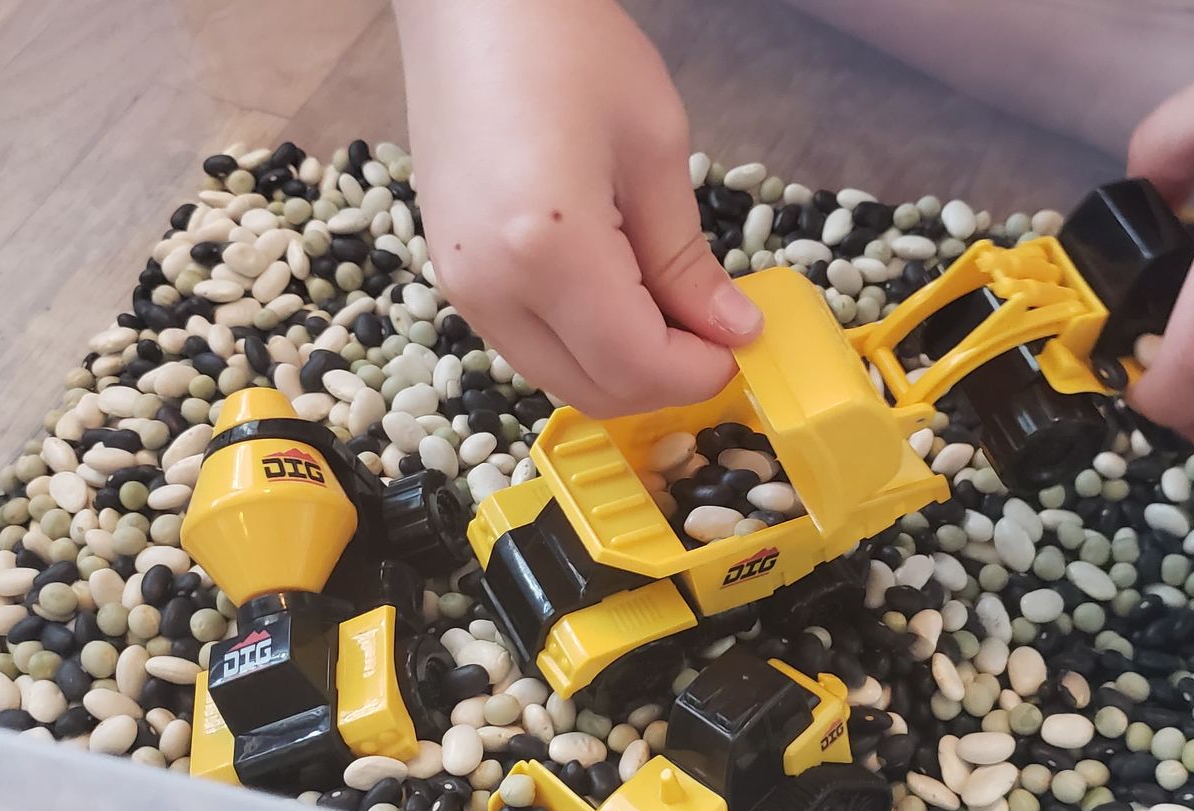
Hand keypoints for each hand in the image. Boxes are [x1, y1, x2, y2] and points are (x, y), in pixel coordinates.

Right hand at [395, 0, 760, 418]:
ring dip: (622, 367)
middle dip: (664, 381)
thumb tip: (730, 329)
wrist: (472, 3)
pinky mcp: (452, 271)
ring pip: (557, 375)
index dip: (699, 373)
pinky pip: (527, 341)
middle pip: (593, 390)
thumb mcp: (654, 148)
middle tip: (716, 334)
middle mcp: (491, 285)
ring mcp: (461, 283)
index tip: (742, 343)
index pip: (635, 365)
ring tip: (671, 310)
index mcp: (548, 250)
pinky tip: (618, 292)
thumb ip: (686, 257)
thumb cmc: (567, 46)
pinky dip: (581, 342)